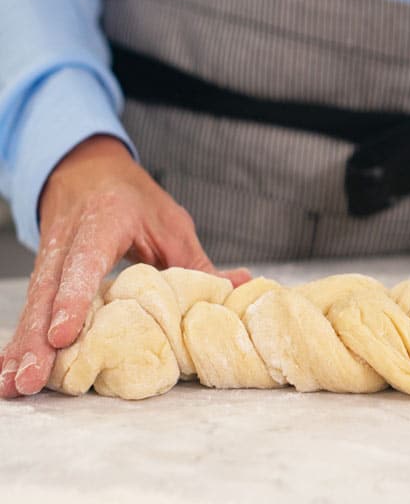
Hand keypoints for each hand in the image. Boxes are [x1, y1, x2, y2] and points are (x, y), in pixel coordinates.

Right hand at [0, 135, 250, 397]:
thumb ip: (198, 262)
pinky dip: (20, 339)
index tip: (64, 335)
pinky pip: (32, 307)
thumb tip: (241, 287)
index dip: (75, 299)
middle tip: (30, 379)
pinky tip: (9, 371)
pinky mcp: (43, 273)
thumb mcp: (170, 223)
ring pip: (33, 303)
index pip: (85, 262)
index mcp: (104, 221)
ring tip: (14, 385)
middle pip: (49, 290)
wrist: (86, 170)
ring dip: (21, 346)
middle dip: (38, 337)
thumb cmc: (133, 197)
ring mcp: (49, 256)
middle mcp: (69, 240)